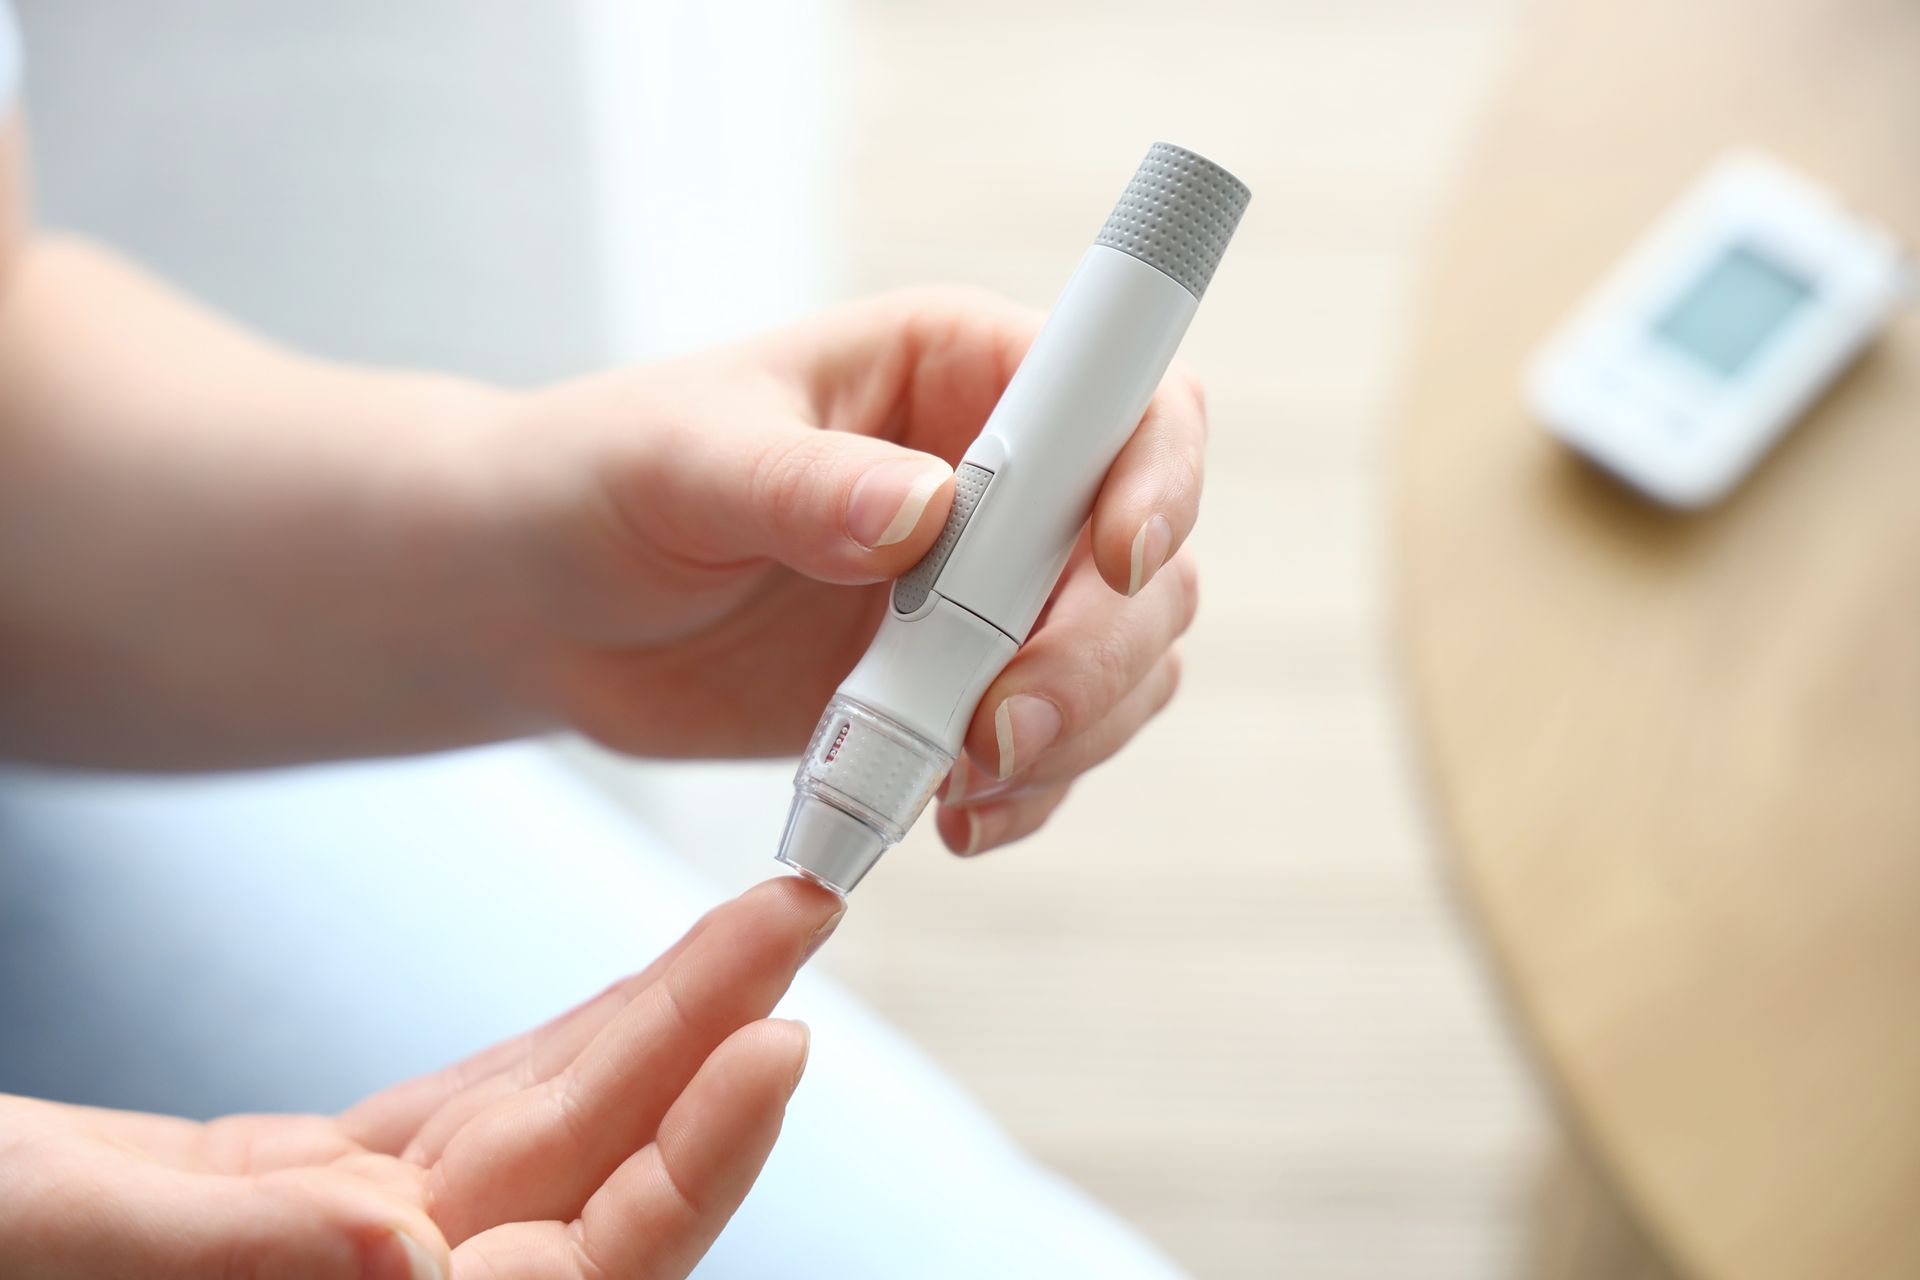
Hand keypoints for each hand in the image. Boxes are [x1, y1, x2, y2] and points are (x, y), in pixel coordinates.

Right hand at [0, 878, 841, 1279]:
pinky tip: (615, 1002)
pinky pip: (463, 1115)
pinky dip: (546, 1047)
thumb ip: (229, 1250)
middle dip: (705, 1042)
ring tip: (746, 930)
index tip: (781, 1041)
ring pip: (542, 1127)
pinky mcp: (299, 1189)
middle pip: (594, 1169)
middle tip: (798, 920)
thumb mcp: (58, 1240)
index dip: (698, 1161)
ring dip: (647, 1024)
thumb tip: (407, 1256)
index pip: (588, 1259)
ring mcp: (344, 1242)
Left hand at [490, 288, 1203, 855]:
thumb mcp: (682, 464)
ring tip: (959, 787)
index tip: (1113, 563)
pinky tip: (948, 818)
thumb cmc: (599, 481)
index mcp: (956, 370)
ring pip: (1123, 661)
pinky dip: (1029, 793)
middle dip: (1096, 655)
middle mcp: (1001, 478)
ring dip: (1072, 735)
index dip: (1155, 476)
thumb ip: (801, 484)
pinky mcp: (959, 688)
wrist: (540, 606)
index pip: (1125, 400)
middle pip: (1146, 558)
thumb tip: (926, 510)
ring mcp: (988, 591)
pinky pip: (1054, 745)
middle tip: (996, 734)